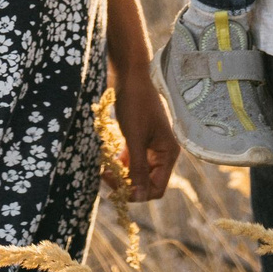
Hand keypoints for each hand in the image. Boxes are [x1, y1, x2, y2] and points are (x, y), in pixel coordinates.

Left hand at [108, 65, 179, 200]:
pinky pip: (132, 161)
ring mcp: (152, 147)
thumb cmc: (135, 103)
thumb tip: (139, 195)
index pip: (157, 188)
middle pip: (146, 183)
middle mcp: (163, 153)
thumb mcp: (135, 137)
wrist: (130, 76)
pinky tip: (108, 160)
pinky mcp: (141, 141)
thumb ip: (138, 167)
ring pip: (137, 173)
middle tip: (106, 175)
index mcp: (168, 153)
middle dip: (127, 184)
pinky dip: (120, 164)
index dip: (138, 193)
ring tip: (104, 169)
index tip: (115, 187)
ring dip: (122, 175)